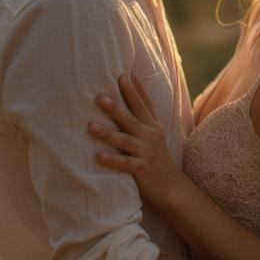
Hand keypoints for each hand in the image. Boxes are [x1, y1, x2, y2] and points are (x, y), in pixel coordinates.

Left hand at [89, 74, 182, 205]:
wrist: (169, 184)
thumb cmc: (155, 152)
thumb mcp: (154, 129)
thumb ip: (144, 108)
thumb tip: (134, 78)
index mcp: (152, 124)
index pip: (142, 104)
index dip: (133, 90)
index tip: (123, 76)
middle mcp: (150, 136)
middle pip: (131, 119)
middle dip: (115, 108)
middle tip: (98, 97)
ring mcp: (146, 152)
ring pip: (125, 141)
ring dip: (107, 133)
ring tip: (90, 126)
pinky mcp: (142, 169)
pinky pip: (125, 164)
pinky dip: (112, 160)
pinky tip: (98, 156)